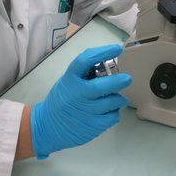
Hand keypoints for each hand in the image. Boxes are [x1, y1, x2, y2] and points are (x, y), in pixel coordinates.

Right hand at [30, 44, 131, 158]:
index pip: (84, 61)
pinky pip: (112, 117)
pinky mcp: (92, 127)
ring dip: (119, 99)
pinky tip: (109, 110)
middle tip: (127, 78)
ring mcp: (84, 112)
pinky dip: (115, 112)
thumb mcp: (67, 82)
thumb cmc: (62, 99)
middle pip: (100, 86)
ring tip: (117, 98)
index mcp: (69, 79)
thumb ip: (84, 74)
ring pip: (111, 103)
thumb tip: (108, 64)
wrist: (48, 126)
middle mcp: (76, 95)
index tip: (116, 48)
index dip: (102, 53)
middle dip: (118, 81)